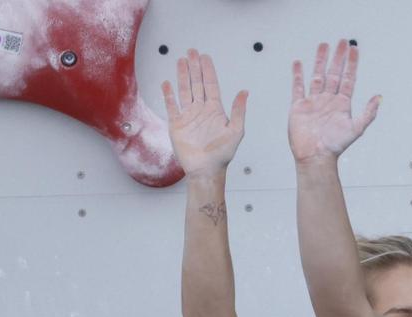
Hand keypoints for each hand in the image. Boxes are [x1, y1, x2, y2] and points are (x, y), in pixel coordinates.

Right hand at [161, 50, 247, 177]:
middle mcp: (201, 111)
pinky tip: (167, 83)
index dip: (208, 71)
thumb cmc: (223, 154)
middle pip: (197, 84)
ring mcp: (188, 117)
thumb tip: (245, 91)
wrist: (206, 170)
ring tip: (181, 61)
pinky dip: (168, 95)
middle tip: (192, 52)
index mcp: (215, 111)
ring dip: (182, 76)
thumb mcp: (236, 131)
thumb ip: (238, 111)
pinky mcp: (176, 125)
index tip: (205, 57)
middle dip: (194, 68)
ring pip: (184, 91)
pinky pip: (172, 106)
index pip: (211, 85)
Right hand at [288, 41, 380, 165]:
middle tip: (342, 42)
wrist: (315, 156)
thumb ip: (368, 113)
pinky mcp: (299, 106)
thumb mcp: (357, 128)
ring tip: (323, 46)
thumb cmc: (335, 146)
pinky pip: (298, 87)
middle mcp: (328, 100)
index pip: (348, 79)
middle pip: (334, 73)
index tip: (354, 50)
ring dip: (320, 61)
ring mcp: (314, 102)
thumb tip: (380, 98)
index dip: (352, 64)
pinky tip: (299, 64)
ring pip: (317, 76)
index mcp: (342, 104)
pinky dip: (298, 75)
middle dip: (338, 57)